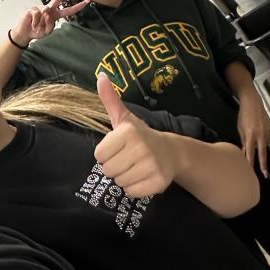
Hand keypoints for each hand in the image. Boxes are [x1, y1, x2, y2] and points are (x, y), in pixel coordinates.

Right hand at [10, 0, 90, 47]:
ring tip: (37, 27)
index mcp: (55, 14)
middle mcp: (50, 9)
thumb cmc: (36, 31)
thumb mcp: (47, 31)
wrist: (24, 33)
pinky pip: (37, 16)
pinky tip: (33, 23)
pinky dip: (35, 23)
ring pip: (46, 14)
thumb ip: (50, 24)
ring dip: (42, 24)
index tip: (87, 1)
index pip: (69, 10)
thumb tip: (47, 12)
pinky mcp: (33, 8)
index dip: (78, 6)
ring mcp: (41, 8)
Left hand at [94, 74, 181, 198]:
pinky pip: (133, 192)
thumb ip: (110, 99)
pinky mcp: (159, 182)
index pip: (99, 155)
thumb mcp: (124, 118)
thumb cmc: (140, 136)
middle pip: (108, 170)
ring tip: (136, 167)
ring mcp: (152, 165)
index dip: (107, 154)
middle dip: (115, 167)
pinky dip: (136, 188)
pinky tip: (143, 176)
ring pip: (120, 182)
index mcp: (128, 132)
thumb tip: (100, 76)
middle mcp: (141, 147)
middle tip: (128, 159)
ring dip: (125, 178)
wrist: (171, 152)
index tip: (119, 148)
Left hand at [237, 90, 269, 178]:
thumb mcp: (240, 129)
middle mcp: (261, 134)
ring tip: (254, 133)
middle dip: (263, 164)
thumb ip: (244, 142)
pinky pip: (266, 137)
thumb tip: (246, 153)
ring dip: (259, 144)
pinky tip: (258, 130)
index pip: (251, 153)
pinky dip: (262, 138)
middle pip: (262, 153)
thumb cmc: (243, 116)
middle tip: (265, 175)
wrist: (253, 102)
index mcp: (251, 135)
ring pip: (263, 144)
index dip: (251, 163)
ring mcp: (268, 131)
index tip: (251, 172)